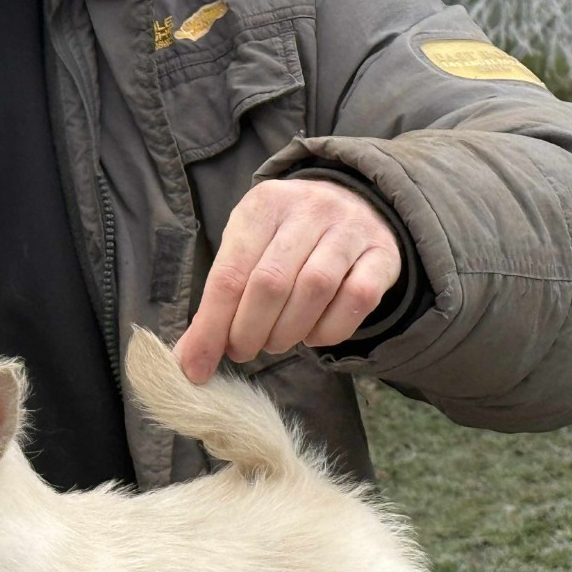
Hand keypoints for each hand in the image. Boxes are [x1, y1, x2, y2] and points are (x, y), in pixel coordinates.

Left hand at [174, 178, 401, 382]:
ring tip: (274, 342)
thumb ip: (218, 299)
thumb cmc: (285, 237)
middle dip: (248, 332)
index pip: (229, 274)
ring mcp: (350, 228)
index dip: (211, 328)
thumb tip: (188, 359)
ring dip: (287, 333)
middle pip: (270, 284)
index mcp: (263, 205)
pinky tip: (312, 336)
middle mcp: (309, 209)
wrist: (354, 203)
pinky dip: (329, 330)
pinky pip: (357, 300)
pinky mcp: (382, 253)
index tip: (197, 368)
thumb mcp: (246, 250)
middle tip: (242, 351)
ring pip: (314, 290)